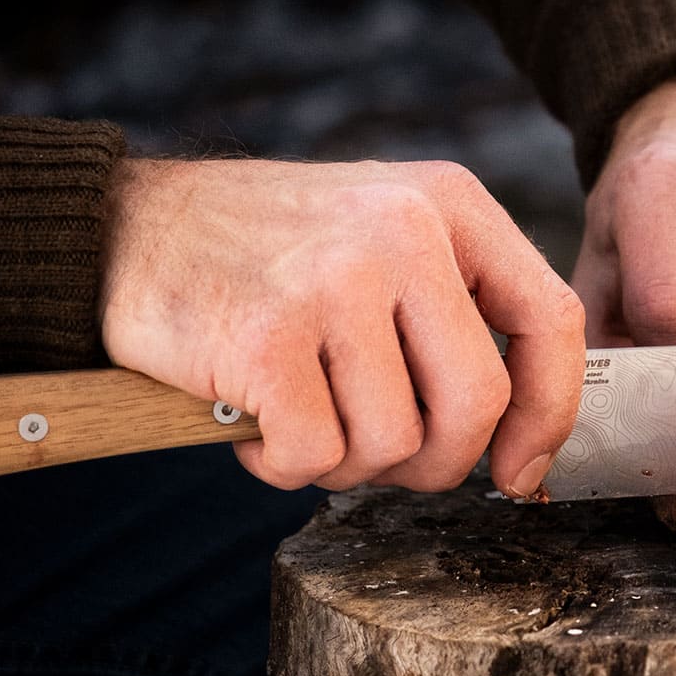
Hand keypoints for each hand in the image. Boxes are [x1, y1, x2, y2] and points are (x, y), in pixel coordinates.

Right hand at [99, 159, 585, 494]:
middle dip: (436, 463)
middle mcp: (405, 230)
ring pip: (393, 441)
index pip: (551, 319)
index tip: (522, 472)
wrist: (124, 229)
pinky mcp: (266, 334)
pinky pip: (314, 454)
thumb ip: (459, 312)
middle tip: (381, 459)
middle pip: (477, 402)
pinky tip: (252, 423)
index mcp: (452, 203)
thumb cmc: (271, 253)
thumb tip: (525, 445)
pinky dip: (282, 465)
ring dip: (343, 463)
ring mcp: (336, 278)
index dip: (549, 413)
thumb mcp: (388, 237)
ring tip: (300, 417)